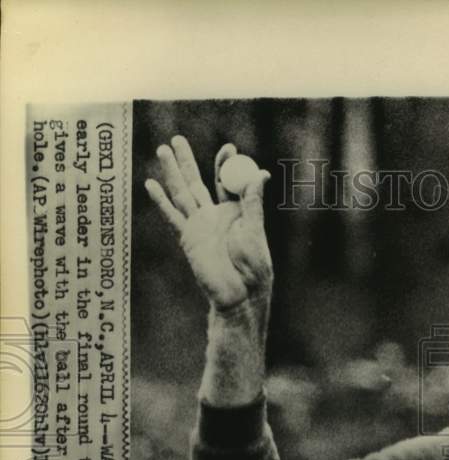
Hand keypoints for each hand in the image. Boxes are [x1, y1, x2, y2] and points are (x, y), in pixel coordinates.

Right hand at [145, 136, 272, 309]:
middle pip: (197, 181)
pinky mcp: (187, 238)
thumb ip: (253, 203)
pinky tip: (150, 184)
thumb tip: (260, 174)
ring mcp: (199, 225)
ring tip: (162, 149)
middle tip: (177, 138)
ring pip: (182, 193)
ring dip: (171, 172)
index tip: (228, 147)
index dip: (224, 163)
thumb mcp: (255, 231)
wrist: (239, 294)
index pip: (225, 181)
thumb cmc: (254, 266)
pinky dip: (161, 201)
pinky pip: (172, 216)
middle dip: (186, 160)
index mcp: (235, 211)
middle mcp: (214, 215)